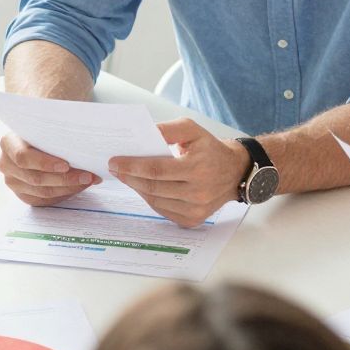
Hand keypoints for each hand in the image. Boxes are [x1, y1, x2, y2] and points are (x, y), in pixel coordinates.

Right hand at [0, 133, 94, 206]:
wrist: (37, 141)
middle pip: (35, 178)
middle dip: (65, 179)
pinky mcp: (23, 194)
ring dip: (68, 187)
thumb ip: (57, 124)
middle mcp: (6, 164)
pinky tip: (78, 186)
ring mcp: (13, 182)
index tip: (66, 165)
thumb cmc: (44, 130)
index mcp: (8, 143)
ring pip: (42, 192)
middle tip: (87, 175)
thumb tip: (80, 129)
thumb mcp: (46, 123)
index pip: (23, 157)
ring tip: (88, 180)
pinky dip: (64, 194)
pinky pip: (45, 200)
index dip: (45, 163)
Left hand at [109, 120, 247, 227]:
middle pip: (153, 187)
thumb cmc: (210, 148)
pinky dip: (150, 199)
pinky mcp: (193, 220)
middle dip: (130, 177)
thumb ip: (168, 129)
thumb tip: (144, 133)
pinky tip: (144, 187)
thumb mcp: (192, 130)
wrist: (234, 172)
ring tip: (127, 176)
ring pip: (156, 201)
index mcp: (198, 168)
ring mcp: (196, 209)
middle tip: (115, 169)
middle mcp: (198, 192)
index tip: (115, 161)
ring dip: (138, 189)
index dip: (132, 166)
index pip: (156, 170)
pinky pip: (163, 211)